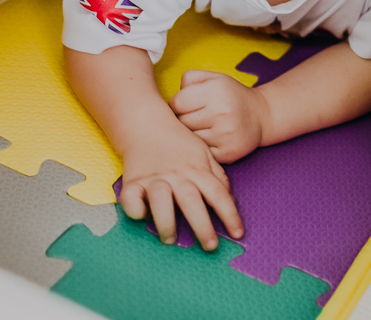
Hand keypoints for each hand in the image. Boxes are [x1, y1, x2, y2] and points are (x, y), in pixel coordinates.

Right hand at [119, 119, 243, 248]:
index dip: (230, 215)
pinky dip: (135, 210)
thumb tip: (229, 197)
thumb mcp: (204, 153)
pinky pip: (132, 199)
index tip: (238, 234)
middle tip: (210, 246)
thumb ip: (217, 175)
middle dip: (203, 226)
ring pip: (161, 201)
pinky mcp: (133, 182)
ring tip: (171, 240)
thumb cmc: (179, 141)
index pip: (218, 194)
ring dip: (166, 223)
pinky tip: (142, 217)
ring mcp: (154, 178)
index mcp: (197, 169)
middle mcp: (177, 175)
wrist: (148, 124)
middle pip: (192, 202)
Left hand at [170, 70, 268, 163]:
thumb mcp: (214, 78)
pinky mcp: (227, 153)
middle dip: (183, 120)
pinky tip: (211, 139)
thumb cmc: (231, 96)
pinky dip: (202, 148)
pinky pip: (201, 153)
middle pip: (181, 123)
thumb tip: (172, 98)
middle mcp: (221, 113)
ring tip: (203, 127)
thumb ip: (189, 78)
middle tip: (194, 117)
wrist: (261, 115)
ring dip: (192, 135)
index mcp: (216, 91)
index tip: (184, 106)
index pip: (177, 103)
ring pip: (190, 139)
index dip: (177, 105)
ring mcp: (225, 135)